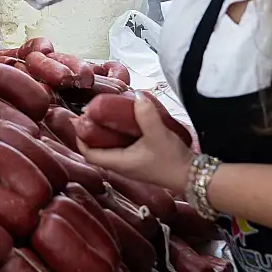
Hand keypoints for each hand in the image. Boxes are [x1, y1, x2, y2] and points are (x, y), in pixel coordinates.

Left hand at [78, 94, 193, 192]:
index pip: (89, 154)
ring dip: (105, 134)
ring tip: (106, 115)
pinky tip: (127, 123)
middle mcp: (122, 166)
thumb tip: (137, 96)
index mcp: (119, 162)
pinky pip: (122, 148)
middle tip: (91, 115)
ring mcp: (132, 165)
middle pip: (97, 150)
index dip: (80, 139)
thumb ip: (147, 115)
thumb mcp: (158, 134)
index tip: (78, 122)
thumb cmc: (173, 160)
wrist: (192, 176)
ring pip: (110, 149)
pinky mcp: (141, 161)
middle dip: (91, 133)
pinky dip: (119, 136)